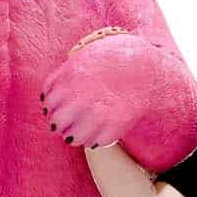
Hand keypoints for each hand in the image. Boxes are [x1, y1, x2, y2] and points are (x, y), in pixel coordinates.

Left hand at [41, 32, 165, 147]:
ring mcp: (98, 114)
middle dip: (59, 124)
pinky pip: (95, 142)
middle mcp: (81, 97)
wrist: (148, 68)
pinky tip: (96, 134)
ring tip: (78, 134)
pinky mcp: (114, 126)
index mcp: (71, 76)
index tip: (55, 109)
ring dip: (74, 136)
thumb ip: (66, 72)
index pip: (48, 101)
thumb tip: (50, 94)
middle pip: (57, 121)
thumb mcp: (86, 54)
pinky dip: (94, 140)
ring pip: (73, 137)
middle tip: (64, 125)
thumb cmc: (116, 57)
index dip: (50, 107)